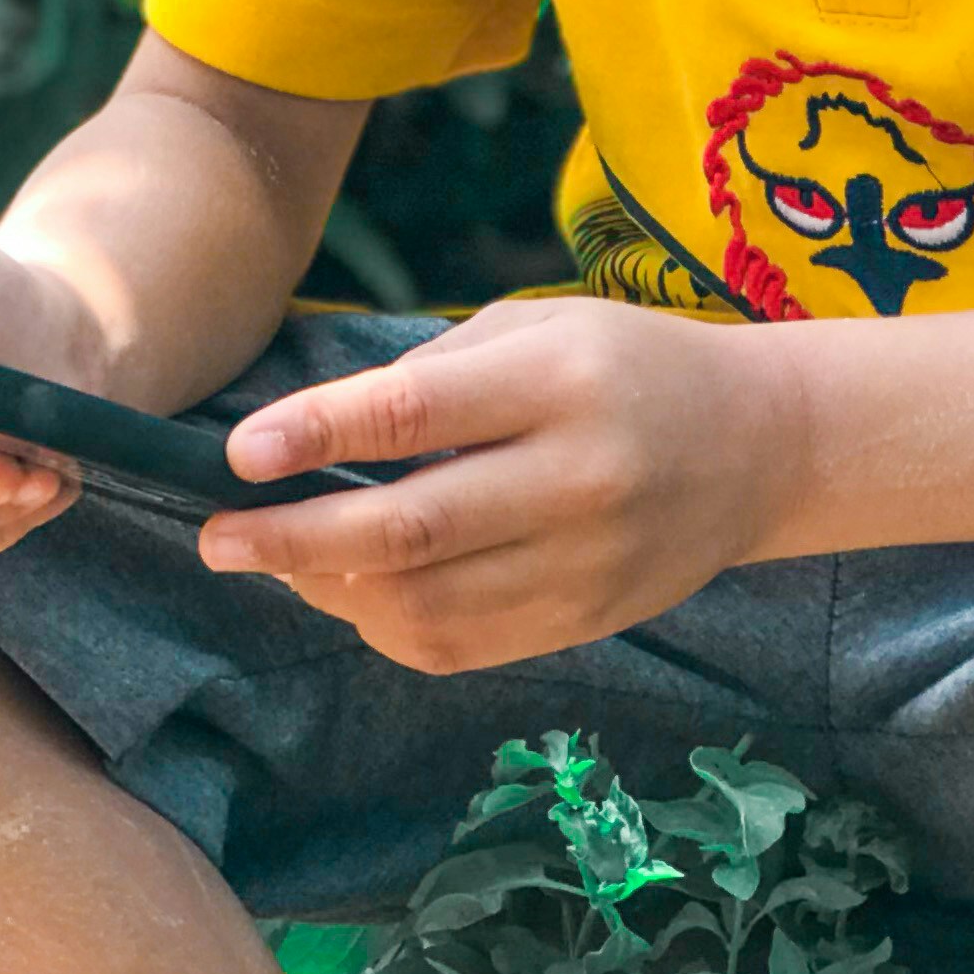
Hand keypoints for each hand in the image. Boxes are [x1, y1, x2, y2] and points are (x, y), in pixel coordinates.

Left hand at [194, 296, 794, 673]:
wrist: (758, 445)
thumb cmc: (621, 363)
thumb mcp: (535, 327)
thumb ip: (430, 381)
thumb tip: (308, 440)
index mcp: (557, 383)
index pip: (412, 416)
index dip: (315, 436)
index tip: (236, 453)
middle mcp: (576, 479)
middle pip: (407, 530)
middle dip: (291, 539)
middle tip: (215, 536)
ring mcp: (585, 564)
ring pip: (425, 606)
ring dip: (328, 589)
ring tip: (275, 559)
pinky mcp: (585, 620)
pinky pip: (460, 645)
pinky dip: (384, 626)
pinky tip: (347, 590)